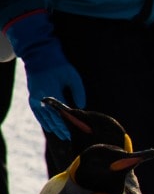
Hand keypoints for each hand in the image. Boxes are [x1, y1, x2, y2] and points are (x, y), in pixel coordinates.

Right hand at [4, 11, 83, 139]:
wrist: (39, 56)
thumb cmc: (59, 65)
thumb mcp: (72, 76)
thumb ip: (78, 92)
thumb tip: (81, 107)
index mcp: (50, 91)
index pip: (61, 111)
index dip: (69, 122)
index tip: (78, 129)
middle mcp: (40, 97)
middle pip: (52, 117)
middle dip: (62, 128)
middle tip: (72, 137)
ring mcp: (34, 98)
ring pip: (44, 117)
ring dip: (54, 127)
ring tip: (63, 136)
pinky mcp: (33, 98)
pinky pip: (39, 114)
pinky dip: (45, 121)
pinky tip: (52, 128)